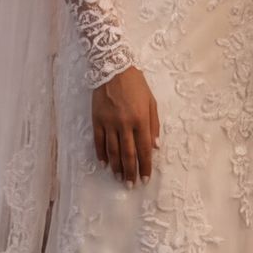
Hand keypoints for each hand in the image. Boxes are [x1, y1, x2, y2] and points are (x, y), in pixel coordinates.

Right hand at [93, 67, 159, 183]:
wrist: (112, 68)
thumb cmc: (135, 84)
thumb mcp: (151, 101)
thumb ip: (154, 125)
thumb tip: (155, 147)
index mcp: (141, 119)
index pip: (144, 149)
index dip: (145, 166)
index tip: (145, 178)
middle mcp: (125, 124)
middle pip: (128, 154)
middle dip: (130, 171)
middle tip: (131, 185)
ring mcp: (109, 123)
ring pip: (113, 151)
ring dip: (116, 167)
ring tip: (119, 178)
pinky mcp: (97, 120)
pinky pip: (99, 141)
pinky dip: (101, 154)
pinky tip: (104, 164)